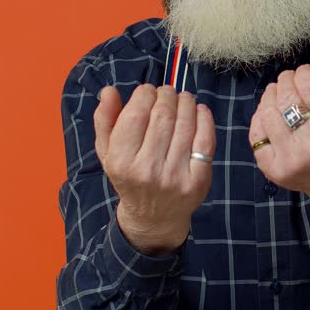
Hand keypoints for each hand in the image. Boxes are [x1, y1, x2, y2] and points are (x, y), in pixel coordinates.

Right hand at [94, 84, 215, 254]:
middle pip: (163, 116)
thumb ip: (104, 120)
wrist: (153, 217)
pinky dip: (204, 119)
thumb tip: (109, 91)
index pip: (136, 115)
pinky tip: (198, 110)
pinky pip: (206, 141)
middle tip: (167, 92)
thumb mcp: (107, 152)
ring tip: (182, 98)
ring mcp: (175, 177)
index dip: (145, 94)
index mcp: (121, 162)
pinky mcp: (198, 181)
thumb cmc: (129, 176)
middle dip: (167, 95)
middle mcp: (147, 171)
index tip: (147, 91)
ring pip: (185, 124)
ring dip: (186, 102)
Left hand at [248, 45, 309, 222]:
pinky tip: (272, 115)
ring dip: (271, 95)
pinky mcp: (273, 169)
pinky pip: (256, 133)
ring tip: (281, 94)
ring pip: (268, 111)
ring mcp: (290, 159)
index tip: (308, 75)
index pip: (309, 84)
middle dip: (287, 81)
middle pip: (286, 96)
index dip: (304, 72)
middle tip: (293, 83)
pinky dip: (260, 118)